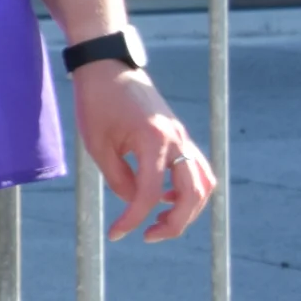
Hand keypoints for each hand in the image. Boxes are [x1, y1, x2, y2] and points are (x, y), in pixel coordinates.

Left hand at [75, 64, 214, 243]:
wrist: (108, 65)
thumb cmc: (97, 101)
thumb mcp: (98, 143)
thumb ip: (118, 178)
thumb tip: (135, 203)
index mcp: (153, 141)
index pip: (148, 193)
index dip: (133, 219)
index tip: (115, 235)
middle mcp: (176, 140)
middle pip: (193, 194)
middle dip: (175, 223)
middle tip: (148, 236)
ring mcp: (182, 137)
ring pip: (203, 183)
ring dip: (188, 208)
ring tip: (158, 221)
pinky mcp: (180, 135)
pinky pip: (197, 168)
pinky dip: (188, 189)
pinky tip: (162, 196)